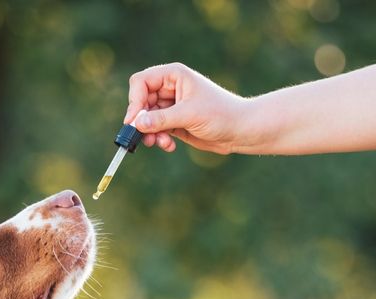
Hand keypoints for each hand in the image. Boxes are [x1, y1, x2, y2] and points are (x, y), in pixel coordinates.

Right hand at [125, 63, 246, 153]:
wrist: (240, 130)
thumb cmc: (221, 114)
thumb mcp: (189, 115)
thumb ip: (161, 119)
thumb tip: (136, 124)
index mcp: (174, 76)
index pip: (141, 82)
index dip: (135, 100)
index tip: (134, 120)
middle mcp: (170, 88)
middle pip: (141, 101)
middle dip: (141, 121)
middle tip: (143, 137)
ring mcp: (171, 106)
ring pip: (146, 118)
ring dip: (150, 133)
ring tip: (160, 143)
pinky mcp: (174, 122)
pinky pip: (156, 130)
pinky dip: (159, 138)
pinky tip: (169, 146)